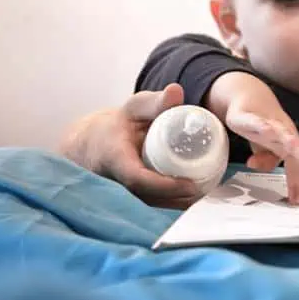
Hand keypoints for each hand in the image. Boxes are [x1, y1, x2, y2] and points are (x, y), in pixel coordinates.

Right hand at [58, 85, 201, 208]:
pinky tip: (192, 201)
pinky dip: (170, 206)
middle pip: (148, 199)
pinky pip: (150, 207)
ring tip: (204, 196)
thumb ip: (155, 102)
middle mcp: (114, 182)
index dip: (163, 185)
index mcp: (114, 158)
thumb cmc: (117, 124)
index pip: (137, 178)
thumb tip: (175, 91)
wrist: (92, 144)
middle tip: (206, 190)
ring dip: (176, 206)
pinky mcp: (128, 201)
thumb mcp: (134, 109)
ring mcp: (120, 195)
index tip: (189, 185)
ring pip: (149, 208)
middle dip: (177, 200)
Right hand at [211, 72, 298, 204]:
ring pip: (279, 131)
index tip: (296, 200)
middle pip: (296, 145)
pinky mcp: (250, 117)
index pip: (294, 164)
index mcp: (288, 143)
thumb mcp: (263, 149)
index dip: (296, 181)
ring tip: (294, 146)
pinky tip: (267, 129)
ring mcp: (267, 123)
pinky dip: (262, 125)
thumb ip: (264, 160)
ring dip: (287, 138)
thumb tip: (254, 165)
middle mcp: (282, 133)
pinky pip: (256, 122)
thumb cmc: (263, 127)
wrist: (249, 98)